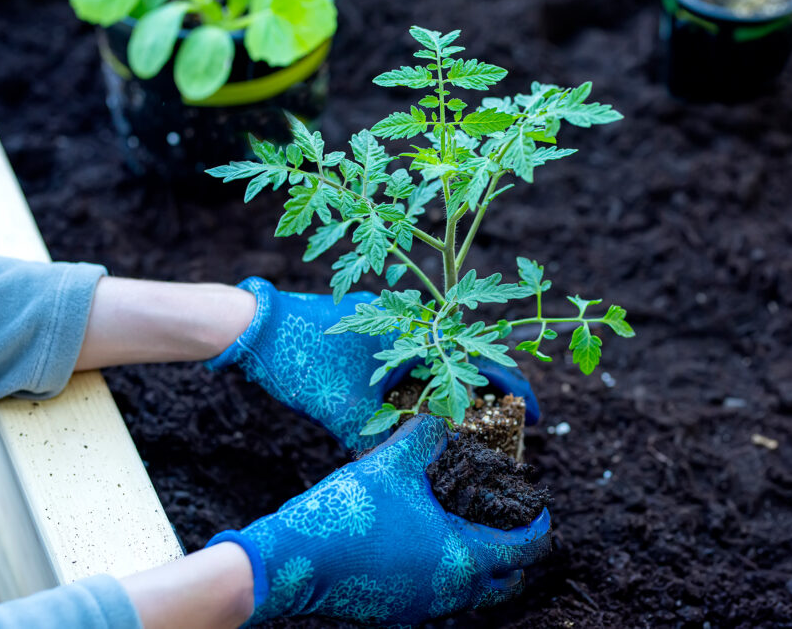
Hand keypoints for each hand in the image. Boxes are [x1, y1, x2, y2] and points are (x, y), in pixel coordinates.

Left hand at [206, 277, 539, 449]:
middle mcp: (414, 318)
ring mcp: (393, 317)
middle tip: (501, 429)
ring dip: (454, 387)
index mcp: (420, 332)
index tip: (536, 419)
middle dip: (488, 394)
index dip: (517, 392)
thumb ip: (380, 441)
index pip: (486, 360)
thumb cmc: (304, 363)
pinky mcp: (372, 322)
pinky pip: (412, 354)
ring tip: (466, 423)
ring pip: (439, 356)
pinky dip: (423, 379)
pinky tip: (418, 406)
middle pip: (468, 357)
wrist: (255, 325)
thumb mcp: (347, 411)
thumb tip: (402, 474)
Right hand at [207, 415, 551, 625]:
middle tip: (513, 522)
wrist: (294, 561)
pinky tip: (430, 544)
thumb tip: (444, 415)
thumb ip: (426, 434)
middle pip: (507, 583)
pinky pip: (442, 599)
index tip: (538, 506)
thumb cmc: (350, 511)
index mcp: (463, 558)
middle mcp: (451, 593)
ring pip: (474, 595)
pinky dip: (451, 575)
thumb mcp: (393, 461)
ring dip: (484, 565)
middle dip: (519, 554)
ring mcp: (423, 610)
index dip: (539, 526)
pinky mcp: (398, 614)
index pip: (525, 550)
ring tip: (471, 528)